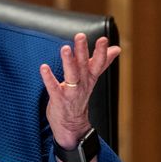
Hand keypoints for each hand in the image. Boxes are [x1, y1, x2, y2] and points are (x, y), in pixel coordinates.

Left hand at [39, 33, 119, 148]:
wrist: (72, 126)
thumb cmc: (79, 97)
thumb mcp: (92, 79)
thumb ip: (102, 62)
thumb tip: (116, 49)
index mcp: (90, 77)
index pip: (98, 63)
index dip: (101, 51)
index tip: (103, 39)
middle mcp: (82, 84)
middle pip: (83, 65)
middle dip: (82, 50)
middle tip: (80, 36)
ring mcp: (71, 93)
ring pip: (71, 75)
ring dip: (68, 62)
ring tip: (65, 48)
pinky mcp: (59, 100)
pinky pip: (53, 88)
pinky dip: (49, 78)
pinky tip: (43, 67)